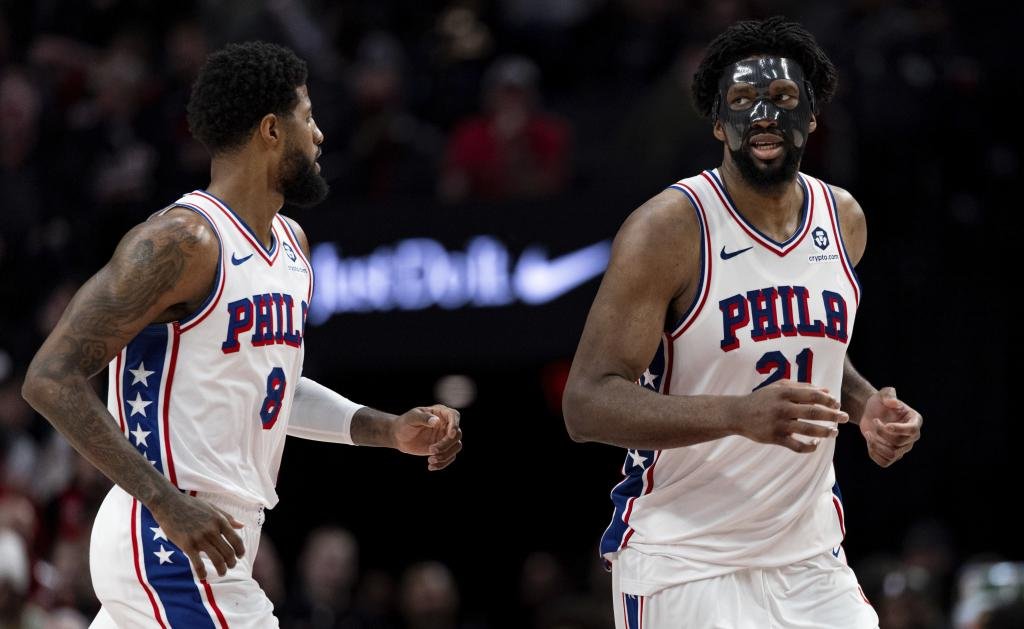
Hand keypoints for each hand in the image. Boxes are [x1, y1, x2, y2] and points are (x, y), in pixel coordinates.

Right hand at [150, 492, 244, 579]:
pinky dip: (202, 572)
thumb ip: (227, 518)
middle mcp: (212, 530)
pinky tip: (204, 576)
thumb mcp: (212, 508)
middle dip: (232, 562)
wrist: (168, 503)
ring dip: (222, 569)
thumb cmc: (191, 505)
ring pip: (217, 559)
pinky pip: (198, 563)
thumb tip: (242, 525)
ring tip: (222, 573)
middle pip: (228, 552)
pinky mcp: (187, 545)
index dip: (240, 550)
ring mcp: (200, 538)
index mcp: (219, 521)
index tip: (240, 556)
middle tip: (231, 566)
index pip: (236, 540)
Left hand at [392, 404, 461, 470]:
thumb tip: (436, 421)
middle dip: (446, 445)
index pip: (454, 416)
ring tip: (430, 460)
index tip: (450, 434)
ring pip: (456, 447)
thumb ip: (424, 418)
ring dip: (445, 455)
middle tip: (431, 450)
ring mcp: (446, 437)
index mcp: (441, 413)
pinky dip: (442, 464)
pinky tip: (431, 466)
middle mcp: (446, 425)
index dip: (455, 424)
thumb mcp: (412, 418)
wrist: (399, 436)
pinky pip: (450, 457)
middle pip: (457, 434)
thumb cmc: (405, 423)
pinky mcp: (443, 449)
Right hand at [732, 380, 847, 452]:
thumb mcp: (779, 387)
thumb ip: (802, 387)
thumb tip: (826, 391)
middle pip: (813, 412)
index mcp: (784, 393)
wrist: (737, 414)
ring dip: (824, 432)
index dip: (828, 400)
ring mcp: (778, 424)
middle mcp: (782, 408)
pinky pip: (796, 446)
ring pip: (807, 430)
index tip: (837, 403)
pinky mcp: (774, 438)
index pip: (812, 395)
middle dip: (832, 415)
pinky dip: (809, 447)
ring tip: (834, 432)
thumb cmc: (761, 398)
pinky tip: (816, 445)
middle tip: (844, 417)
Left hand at [859, 387, 921, 466]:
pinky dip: (874, 454)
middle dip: (882, 433)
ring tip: (869, 433)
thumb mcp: (883, 394)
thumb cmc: (880, 402)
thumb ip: (889, 394)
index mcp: (915, 421)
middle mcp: (912, 437)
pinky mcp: (892, 455)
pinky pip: (885, 462)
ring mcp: (903, 448)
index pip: (912, 430)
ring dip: (877, 444)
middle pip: (899, 442)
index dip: (899, 429)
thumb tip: (893, 402)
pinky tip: (869, 442)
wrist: (871, 412)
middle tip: (874, 422)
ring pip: (892, 454)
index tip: (886, 425)